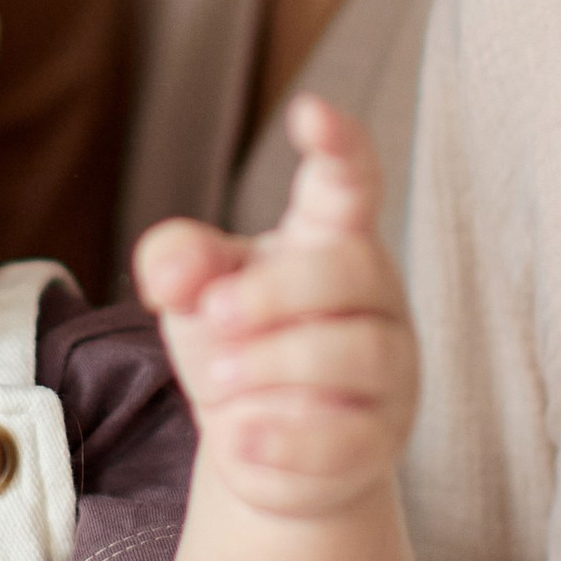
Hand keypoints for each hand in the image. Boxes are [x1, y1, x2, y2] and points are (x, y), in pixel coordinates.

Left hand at [134, 92, 417, 516]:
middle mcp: (374, 297)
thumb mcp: (196, 292)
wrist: (262, 449)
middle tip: (214, 313)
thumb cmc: (240, 344)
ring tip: (219, 381)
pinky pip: (348, 438)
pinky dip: (286, 438)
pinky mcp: (377, 442)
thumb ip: (179, 261)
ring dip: (278, 362)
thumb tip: (172, 270)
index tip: (309, 112)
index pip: (351, 180)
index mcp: (332, 238)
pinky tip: (238, 438)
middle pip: (352, 269)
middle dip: (277, 291)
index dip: (339, 145)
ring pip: (361, 353)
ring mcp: (388, 372)